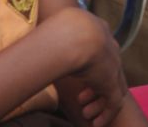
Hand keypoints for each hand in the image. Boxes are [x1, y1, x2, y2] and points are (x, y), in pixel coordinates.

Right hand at [52, 9, 127, 126]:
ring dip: (98, 103)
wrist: (73, 34)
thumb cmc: (56, 30)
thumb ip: (52, 38)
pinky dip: (106, 114)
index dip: (90, 68)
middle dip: (96, 87)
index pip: (100, 53)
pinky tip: (96, 124)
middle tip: (81, 99)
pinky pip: (114, 103)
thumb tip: (33, 41)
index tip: (77, 79)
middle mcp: (110, 47)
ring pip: (113, 88)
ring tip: (85, 113)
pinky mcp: (112, 82)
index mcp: (98, 30)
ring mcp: (113, 65)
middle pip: (109, 71)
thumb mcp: (56, 32)